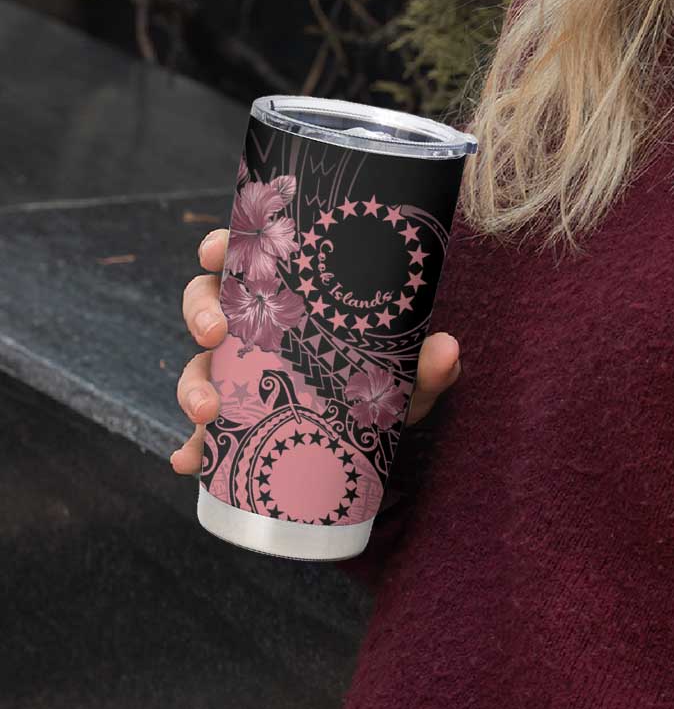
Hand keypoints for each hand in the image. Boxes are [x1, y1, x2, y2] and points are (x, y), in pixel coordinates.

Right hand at [169, 227, 461, 473]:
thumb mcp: (408, 373)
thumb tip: (447, 350)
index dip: (222, 247)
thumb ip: (427, 364)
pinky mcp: (238, 422)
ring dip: (192, 384)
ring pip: (199, 365)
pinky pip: (204, 432)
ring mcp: (242, 374)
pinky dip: (193, 446)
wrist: (380, 431)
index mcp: (290, 296)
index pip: (248, 259)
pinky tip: (190, 461)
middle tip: (215, 333)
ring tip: (207, 412)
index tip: (216, 249)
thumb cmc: (387, 381)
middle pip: (207, 304)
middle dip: (200, 314)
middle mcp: (258, 328)